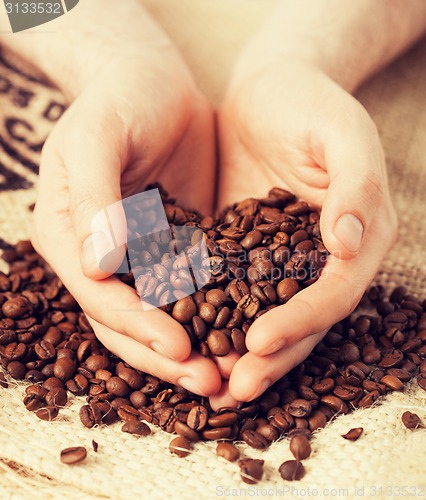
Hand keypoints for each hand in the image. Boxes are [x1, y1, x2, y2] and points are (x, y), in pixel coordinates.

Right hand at [31, 34, 220, 396]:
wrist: (153, 82)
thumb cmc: (120, 99)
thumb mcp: (97, 135)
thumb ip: (93, 195)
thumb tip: (96, 265)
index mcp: (68, 235)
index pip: (96, 295)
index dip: (136, 324)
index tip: (179, 346)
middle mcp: (97, 256)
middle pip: (125, 321)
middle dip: (166, 354)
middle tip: (211, 381)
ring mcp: (136, 257)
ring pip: (158, 316)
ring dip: (191, 349)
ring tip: (230, 374)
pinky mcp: (172, 250)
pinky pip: (190, 293)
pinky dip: (212, 319)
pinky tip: (242, 336)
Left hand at [215, 58, 396, 404]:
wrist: (270, 88)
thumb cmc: (309, 102)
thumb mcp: (343, 132)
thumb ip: (355, 186)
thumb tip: (347, 243)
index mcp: (358, 235)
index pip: (333, 293)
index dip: (301, 322)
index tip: (259, 342)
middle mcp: (324, 257)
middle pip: (303, 320)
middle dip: (270, 357)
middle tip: (233, 388)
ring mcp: (284, 259)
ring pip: (267, 316)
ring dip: (241, 353)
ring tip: (210, 384)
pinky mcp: (247, 252)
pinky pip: (232, 293)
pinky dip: (215, 320)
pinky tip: (189, 340)